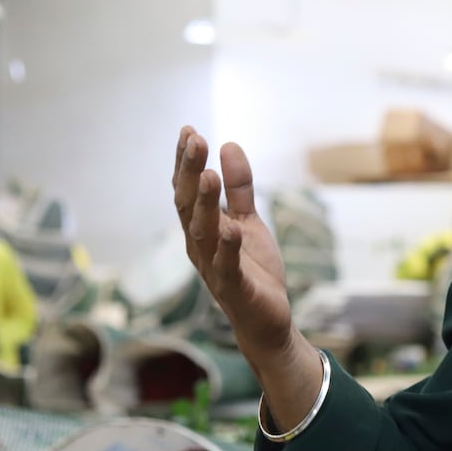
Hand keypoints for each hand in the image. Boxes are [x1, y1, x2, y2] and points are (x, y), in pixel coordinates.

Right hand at [172, 127, 292, 359]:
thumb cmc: (253, 270)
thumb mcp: (249, 221)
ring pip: (203, 232)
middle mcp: (199, 245)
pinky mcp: (234, 287)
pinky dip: (227, 246)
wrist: (266, 320)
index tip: (188, 131)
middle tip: (194, 139)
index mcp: (201, 228)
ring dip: (205, 204)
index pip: (188, 190)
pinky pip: (226, 265)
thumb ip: (239, 188)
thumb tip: (229, 145)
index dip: (185, 162)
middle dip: (191, 171)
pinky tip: (230, 227)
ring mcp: (213, 267)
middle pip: (189, 204)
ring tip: (209, 175)